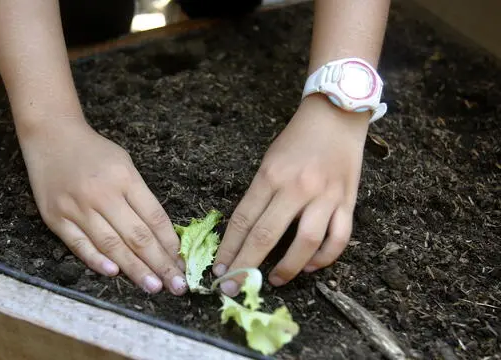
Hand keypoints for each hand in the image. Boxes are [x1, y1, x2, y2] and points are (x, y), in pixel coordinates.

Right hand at [17, 116, 187, 295]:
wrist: (51, 136)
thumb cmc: (93, 152)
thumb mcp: (125, 164)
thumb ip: (140, 197)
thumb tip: (161, 236)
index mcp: (124, 178)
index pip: (154, 217)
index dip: (170, 243)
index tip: (182, 262)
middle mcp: (102, 194)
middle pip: (137, 236)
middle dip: (159, 264)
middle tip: (176, 285)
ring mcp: (77, 207)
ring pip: (111, 245)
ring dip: (135, 269)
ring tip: (153, 286)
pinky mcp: (56, 218)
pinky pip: (79, 244)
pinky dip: (97, 260)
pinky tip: (114, 273)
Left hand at [212, 94, 369, 295]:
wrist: (337, 114)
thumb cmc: (297, 139)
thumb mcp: (268, 161)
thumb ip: (259, 194)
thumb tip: (246, 233)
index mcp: (270, 176)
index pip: (243, 220)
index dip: (229, 249)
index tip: (219, 270)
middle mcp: (296, 188)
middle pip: (266, 236)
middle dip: (246, 266)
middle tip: (233, 288)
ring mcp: (325, 196)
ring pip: (306, 243)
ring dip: (287, 269)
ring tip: (273, 280)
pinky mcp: (348, 201)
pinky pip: (339, 238)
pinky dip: (324, 258)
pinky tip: (309, 266)